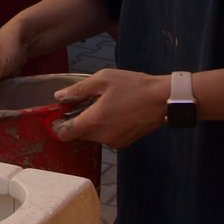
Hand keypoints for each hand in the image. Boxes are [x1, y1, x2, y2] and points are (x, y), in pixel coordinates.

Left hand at [50, 69, 165, 148]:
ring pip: (92, 136)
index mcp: (95, 120)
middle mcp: (102, 136)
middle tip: (85, 103)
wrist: (163, 100)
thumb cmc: (134, 86)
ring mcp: (114, 142)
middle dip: (77, 122)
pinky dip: (104, 128)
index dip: (59, 124)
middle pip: (78, 135)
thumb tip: (59, 96)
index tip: (62, 114)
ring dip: (91, 124)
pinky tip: (114, 112)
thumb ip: (78, 89)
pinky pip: (105, 137)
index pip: (65, 133)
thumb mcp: (103, 79)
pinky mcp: (124, 143)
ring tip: (103, 105)